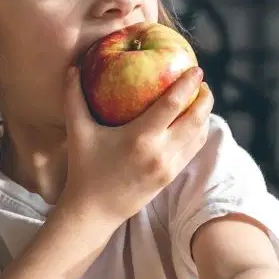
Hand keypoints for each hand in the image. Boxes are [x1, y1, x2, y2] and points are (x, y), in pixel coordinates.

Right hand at [60, 65, 213, 227]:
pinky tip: (192, 122)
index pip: (174, 104)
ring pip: (199, 135)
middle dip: (205, 97)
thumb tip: (73, 67)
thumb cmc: (84, 170)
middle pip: (196, 118)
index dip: (188, 84)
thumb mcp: (78, 132)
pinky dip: (198, 133)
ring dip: (204, 115)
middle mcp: (160, 152)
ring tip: (200, 99)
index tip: (195, 69)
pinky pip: (193, 150)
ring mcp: (169, 167)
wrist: (94, 212)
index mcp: (140, 138)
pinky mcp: (171, 177)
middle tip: (202, 82)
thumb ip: (74, 98)